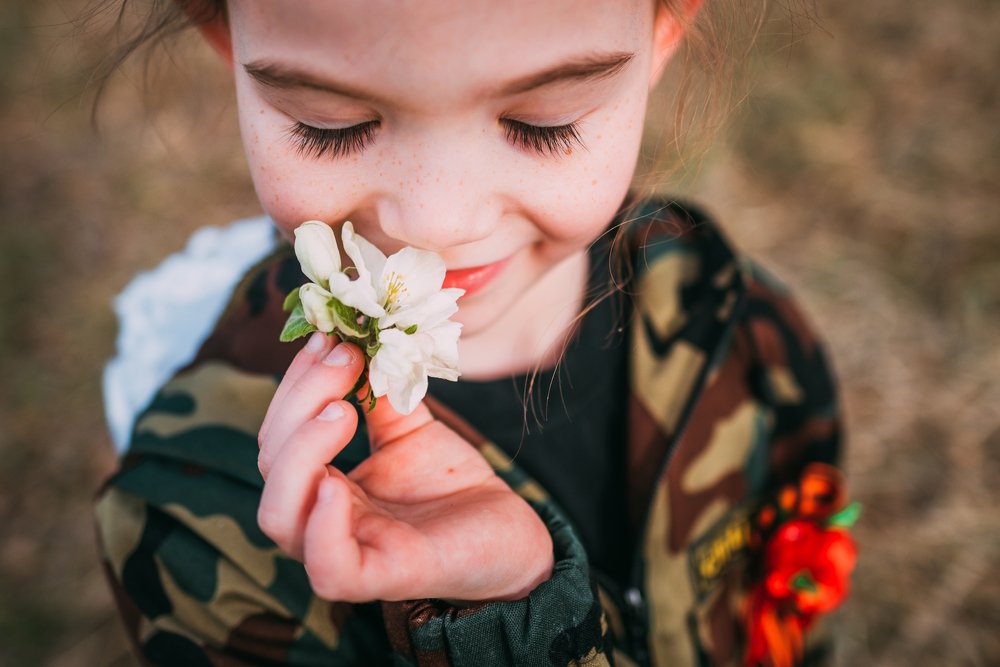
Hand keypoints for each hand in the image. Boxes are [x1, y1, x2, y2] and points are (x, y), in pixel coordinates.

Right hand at [256, 332, 553, 603]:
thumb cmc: (450, 481)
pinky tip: (335, 482)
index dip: (297, 381)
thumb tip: (351, 337)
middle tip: (344, 360)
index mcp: (320, 481)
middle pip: (271, 464)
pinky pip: (328, 568)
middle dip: (299, 401)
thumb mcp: (409, 426)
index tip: (329, 336)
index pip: (279, 432)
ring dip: (299, 453)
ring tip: (341, 411)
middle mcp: (321, 518)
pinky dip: (322, 526)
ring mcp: (348, 550)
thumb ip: (376, 392)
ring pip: (279, 516)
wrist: (508, 528)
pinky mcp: (381, 577)